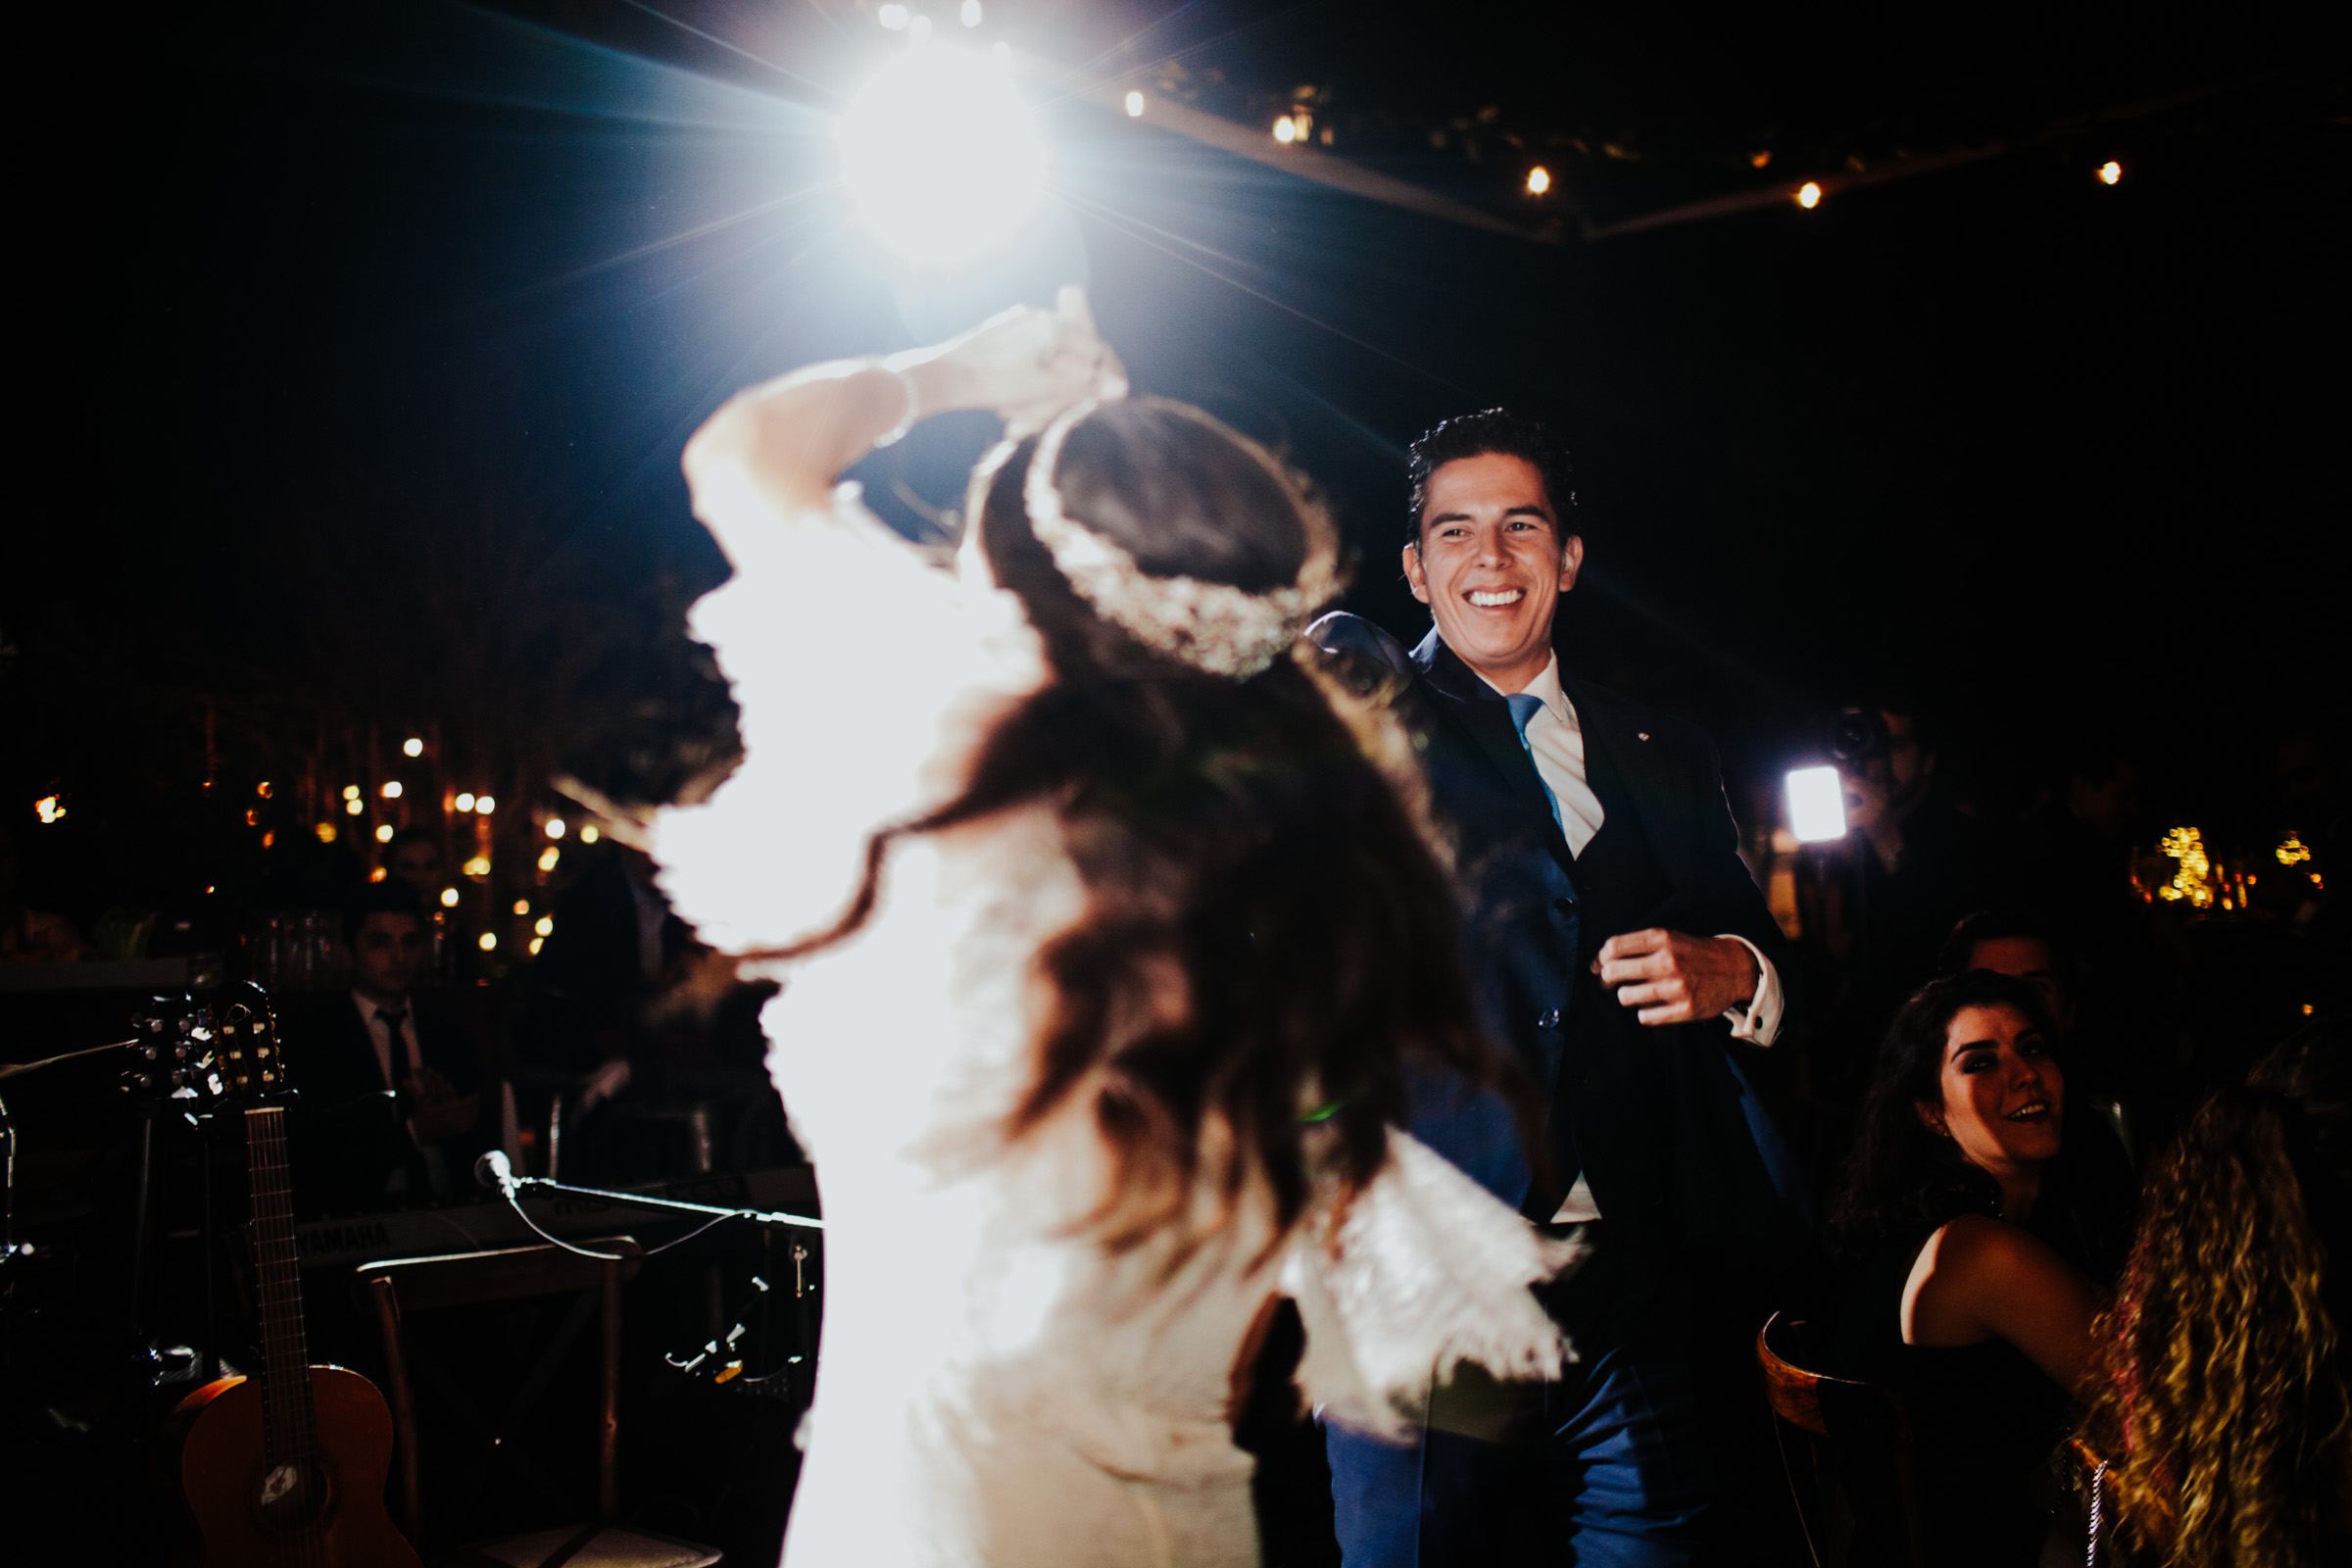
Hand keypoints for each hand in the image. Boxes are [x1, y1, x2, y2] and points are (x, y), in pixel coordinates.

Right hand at [403, 1067, 479, 1143]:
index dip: (471, 1099)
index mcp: (442, 1111)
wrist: (417, 1133)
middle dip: (474, 1104)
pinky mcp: (453, 1133)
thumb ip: (429, 1089)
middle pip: (467, 1111)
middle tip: (477, 1099)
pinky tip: (472, 1116)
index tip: (478, 1094)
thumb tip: (422, 1077)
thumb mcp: (423, 1102)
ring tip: (476, 1105)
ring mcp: (451, 1128)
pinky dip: (471, 1121)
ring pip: (468, 1119)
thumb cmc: (421, 1116)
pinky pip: (466, 1127)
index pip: (462, 1104)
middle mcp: (448, 1120)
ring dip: (473, 1112)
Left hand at [915, 284, 1126, 436]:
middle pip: (1070, 356)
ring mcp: (1015, 325)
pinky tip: (1009, 411)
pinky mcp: (997, 338)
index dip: (1106, 375)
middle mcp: (1035, 318)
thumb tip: (1121, 388)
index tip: (1110, 398)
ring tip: (1022, 422)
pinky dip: (1024, 387)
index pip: (1095, 348)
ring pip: (1046, 362)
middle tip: (1055, 417)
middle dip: (1065, 391)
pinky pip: (1025, 361)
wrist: (941, 376)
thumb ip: (1083, 385)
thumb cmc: (993, 381)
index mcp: (1052, 325)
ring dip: (1041, 395)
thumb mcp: (1044, 387)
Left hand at [1594, 929, 1758, 1025]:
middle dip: (1608, 979)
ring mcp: (1677, 986)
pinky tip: (1654, 1006)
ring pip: (1626, 997)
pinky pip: (1646, 1017)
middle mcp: (1668, 961)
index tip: (1602, 966)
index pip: (1613, 946)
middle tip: (1613, 983)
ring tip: (1638, 994)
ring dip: (1627, 997)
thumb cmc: (1693, 953)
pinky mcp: (1686, 1009)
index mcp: (1661, 939)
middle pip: (1614, 971)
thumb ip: (1636, 946)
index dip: (1602, 958)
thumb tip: (1599, 962)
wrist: (1734, 968)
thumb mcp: (1668, 938)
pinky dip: (1646, 1013)